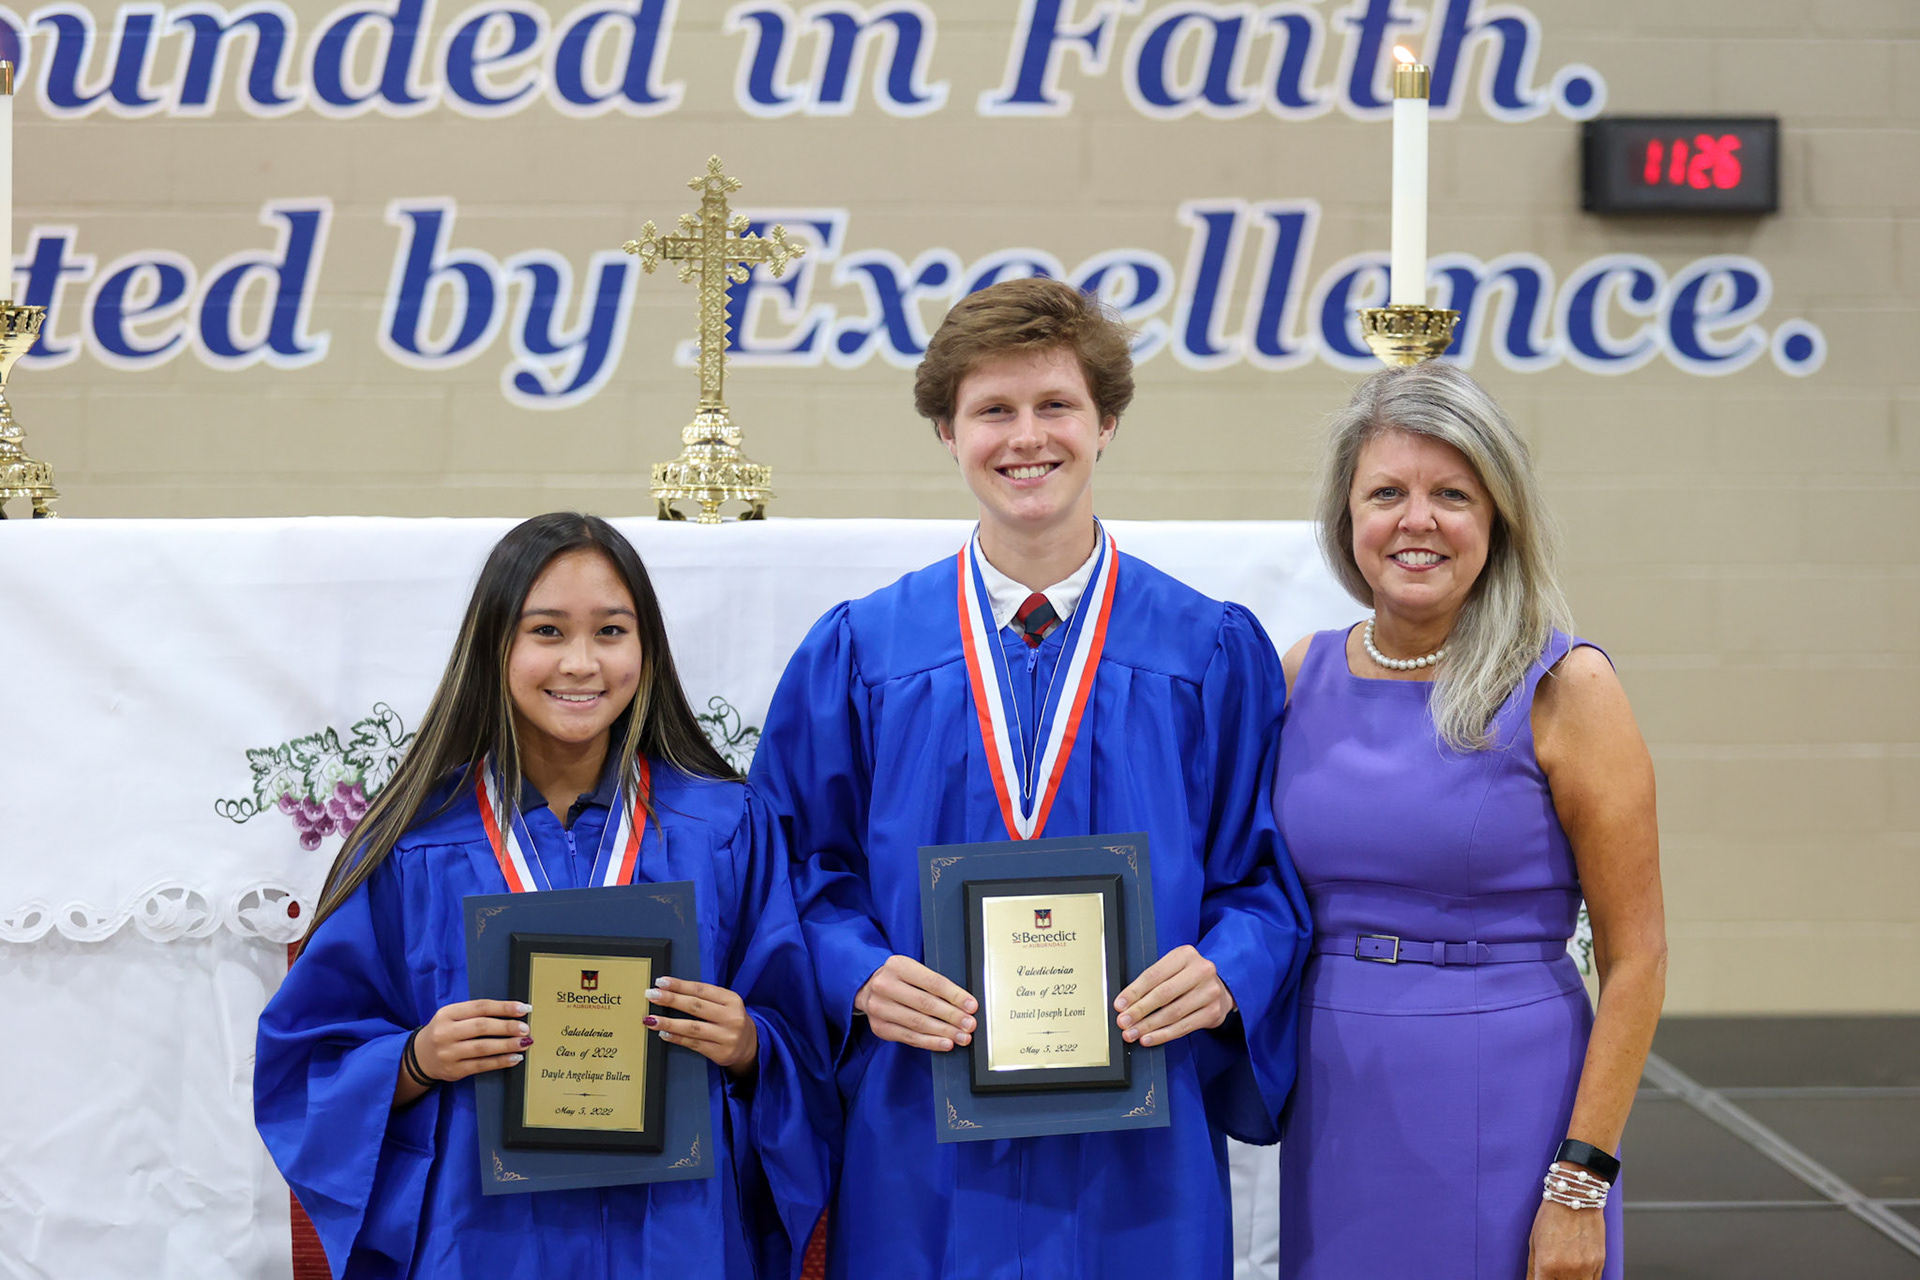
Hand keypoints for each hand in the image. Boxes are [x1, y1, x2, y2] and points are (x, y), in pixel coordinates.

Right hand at [413, 998, 531, 1081]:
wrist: (419, 1057)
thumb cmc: (443, 1032)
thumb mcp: (452, 1016)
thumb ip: (476, 1013)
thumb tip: (511, 1013)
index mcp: (447, 1013)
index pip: (480, 1007)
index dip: (504, 1007)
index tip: (523, 1008)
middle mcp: (445, 1032)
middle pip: (482, 1027)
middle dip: (507, 1027)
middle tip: (525, 1028)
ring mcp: (449, 1053)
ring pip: (483, 1047)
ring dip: (507, 1045)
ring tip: (524, 1042)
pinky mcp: (454, 1071)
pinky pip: (481, 1065)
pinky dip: (500, 1061)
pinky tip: (514, 1058)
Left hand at [645, 977, 758, 1076]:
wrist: (751, 1046)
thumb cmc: (731, 1020)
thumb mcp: (726, 1004)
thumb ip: (705, 998)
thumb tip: (672, 991)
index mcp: (732, 1000)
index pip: (701, 989)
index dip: (680, 985)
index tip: (661, 982)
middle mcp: (731, 1017)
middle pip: (696, 1006)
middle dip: (671, 999)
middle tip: (652, 995)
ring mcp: (727, 1036)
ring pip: (693, 1027)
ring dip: (669, 1022)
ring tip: (651, 1019)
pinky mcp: (720, 1053)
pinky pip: (693, 1044)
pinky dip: (676, 1038)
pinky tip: (664, 1033)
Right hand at [853, 954, 976, 1051]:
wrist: (866, 987)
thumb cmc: (899, 979)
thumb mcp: (913, 970)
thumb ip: (934, 984)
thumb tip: (965, 1004)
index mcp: (898, 966)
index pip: (933, 982)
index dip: (955, 996)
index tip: (972, 1006)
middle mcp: (885, 985)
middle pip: (926, 1004)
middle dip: (952, 1016)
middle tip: (970, 1025)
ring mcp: (879, 1008)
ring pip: (918, 1023)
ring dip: (944, 1032)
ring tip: (962, 1037)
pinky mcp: (879, 1027)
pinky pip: (909, 1037)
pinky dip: (930, 1042)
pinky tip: (945, 1044)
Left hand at [1114, 945, 1233, 1046]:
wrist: (1221, 987)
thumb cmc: (1189, 978)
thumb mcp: (1173, 968)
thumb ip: (1153, 981)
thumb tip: (1126, 1003)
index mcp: (1185, 955)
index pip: (1153, 975)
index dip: (1134, 992)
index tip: (1119, 1004)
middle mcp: (1201, 971)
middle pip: (1163, 994)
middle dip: (1139, 1011)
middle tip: (1123, 1022)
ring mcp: (1209, 992)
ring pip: (1172, 1013)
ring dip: (1148, 1026)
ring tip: (1133, 1033)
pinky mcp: (1213, 1012)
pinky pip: (1183, 1027)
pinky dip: (1163, 1035)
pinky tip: (1149, 1038)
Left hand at [1526, 1188, 1606, 1279]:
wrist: (1576, 1196)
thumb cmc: (1552, 1215)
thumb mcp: (1534, 1242)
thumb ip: (1533, 1268)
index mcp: (1547, 1265)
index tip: (1539, 1278)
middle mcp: (1568, 1270)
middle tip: (1551, 1272)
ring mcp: (1586, 1268)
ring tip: (1563, 1271)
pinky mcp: (1599, 1264)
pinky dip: (1584, 1279)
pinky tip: (1577, 1271)